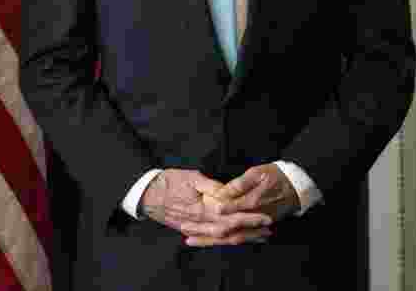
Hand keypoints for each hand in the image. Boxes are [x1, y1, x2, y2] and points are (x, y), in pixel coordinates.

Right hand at [140, 169, 271, 245]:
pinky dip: (226, 239)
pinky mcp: (190, 230)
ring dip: (242, 237)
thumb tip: (227, 191)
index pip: (231, 217)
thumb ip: (210, 185)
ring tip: (258, 236)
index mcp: (201, 209)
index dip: (249, 218)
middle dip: (251, 231)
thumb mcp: (190, 176)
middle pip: (230, 231)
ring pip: (222, 237)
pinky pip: (211, 238)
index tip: (265, 217)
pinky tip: (236, 238)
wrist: (146, 194)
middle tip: (268, 230)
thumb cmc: (168, 182)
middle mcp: (200, 223)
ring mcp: (194, 229)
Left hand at [187, 163, 299, 246]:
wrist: (297, 187)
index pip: (229, 210)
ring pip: (232, 238)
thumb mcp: (258, 173)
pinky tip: (209, 241)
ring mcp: (258, 226)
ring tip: (192, 240)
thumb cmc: (275, 176)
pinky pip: (240, 238)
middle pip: (227, 229)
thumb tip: (223, 192)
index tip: (193, 214)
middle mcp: (254, 218)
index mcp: (253, 202)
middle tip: (186, 232)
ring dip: (212, 240)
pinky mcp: (259, 230)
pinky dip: (224, 241)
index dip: (210, 212)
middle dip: (206, 232)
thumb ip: (240, 184)